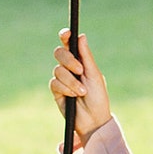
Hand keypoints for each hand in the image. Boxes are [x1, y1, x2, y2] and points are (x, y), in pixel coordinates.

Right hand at [49, 30, 110, 145]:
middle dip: (69, 61)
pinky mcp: (56, 91)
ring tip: (82, 92)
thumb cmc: (98, 97)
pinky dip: (66, 89)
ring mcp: (62, 79)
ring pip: (58, 70)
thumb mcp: (94, 75)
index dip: (65, 36)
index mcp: (81, 60)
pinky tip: (73, 97)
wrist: (93, 120)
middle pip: (59, 53)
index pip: (69, 44)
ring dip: (71, 81)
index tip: (66, 34)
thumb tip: (81, 36)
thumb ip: (86, 56)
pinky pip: (55, 83)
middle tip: (80, 70)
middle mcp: (69, 68)